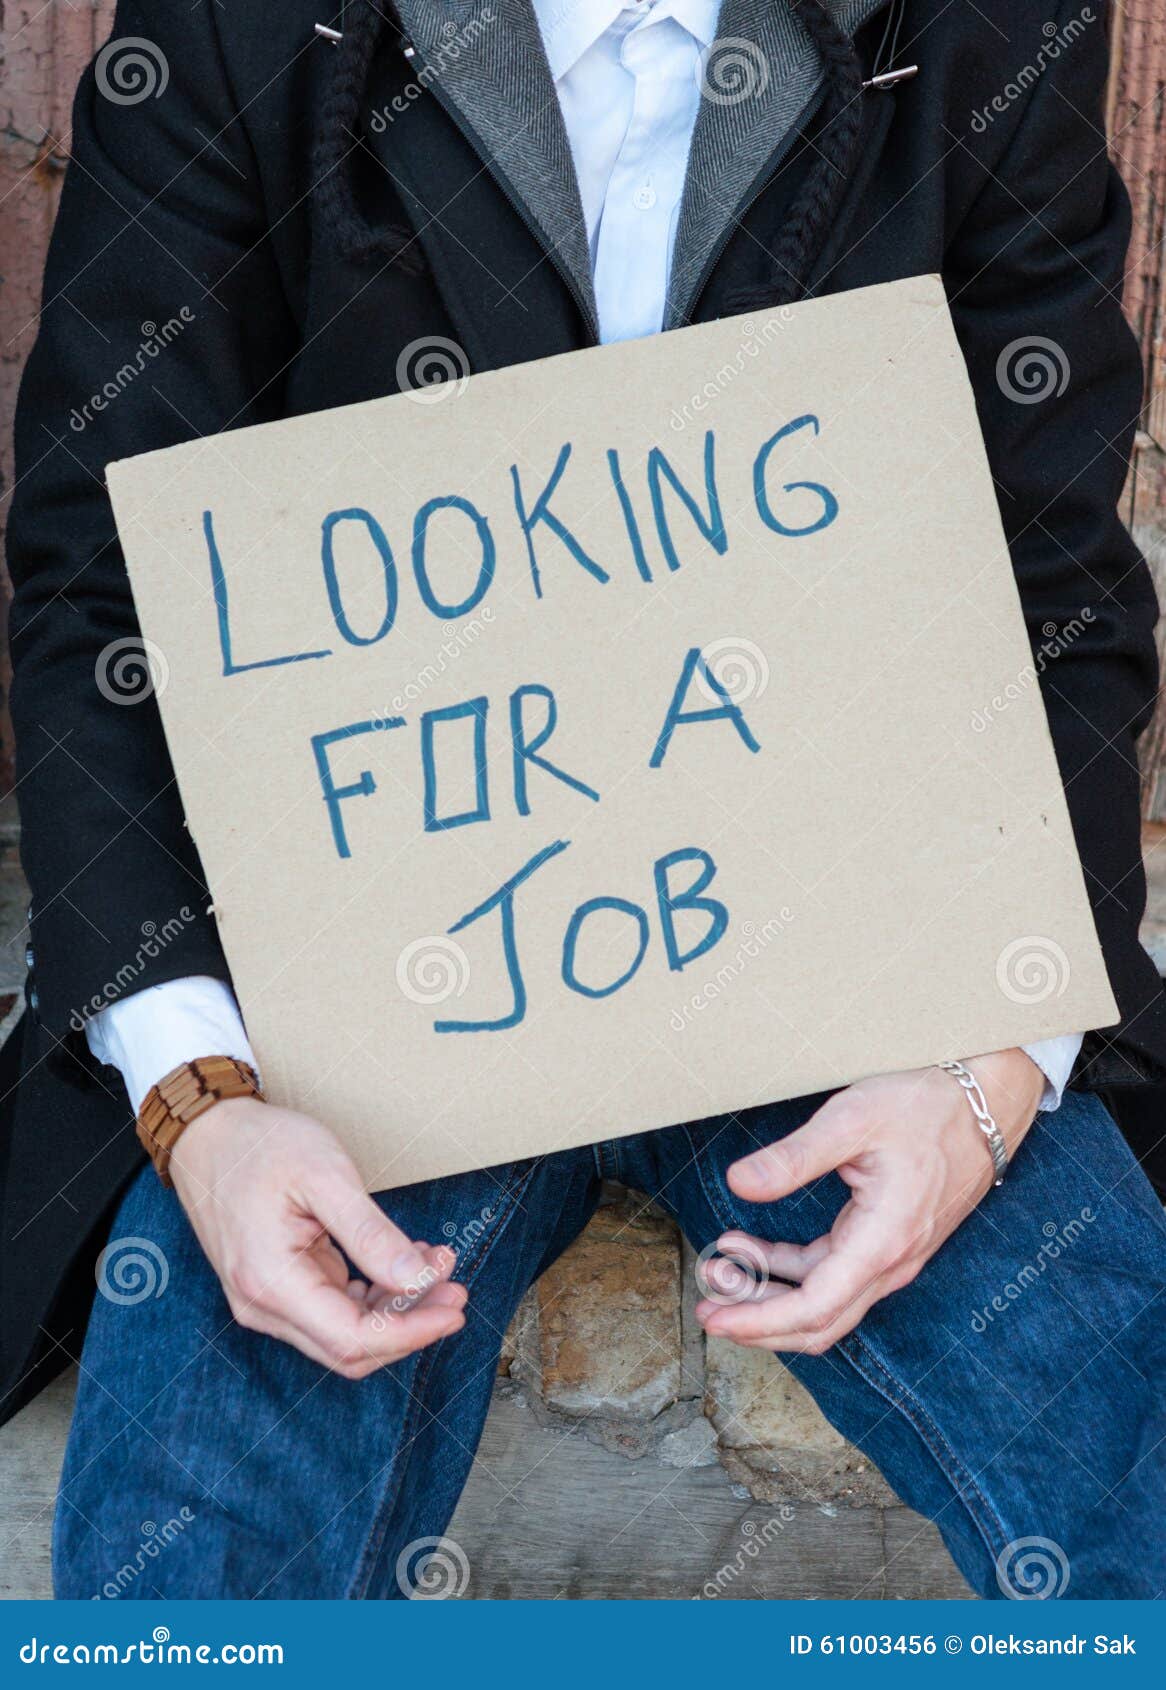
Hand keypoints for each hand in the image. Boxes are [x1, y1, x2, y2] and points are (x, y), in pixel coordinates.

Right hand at [168, 1098, 466, 1377]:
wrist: (208, 1133)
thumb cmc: (260, 1146)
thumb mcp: (325, 1176)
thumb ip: (370, 1233)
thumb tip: (416, 1279)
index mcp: (271, 1282)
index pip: (352, 1339)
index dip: (411, 1332)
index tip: (453, 1308)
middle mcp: (263, 1305)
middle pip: (351, 1346)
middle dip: (411, 1322)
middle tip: (455, 1287)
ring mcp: (267, 1300)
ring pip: (344, 1331)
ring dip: (396, 1308)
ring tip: (435, 1266)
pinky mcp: (277, 1287)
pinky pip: (332, 1308)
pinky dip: (373, 1294)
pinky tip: (401, 1264)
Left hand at [695, 1050, 1043, 1355]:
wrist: (985, 1103)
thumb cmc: (923, 1106)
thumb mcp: (851, 1120)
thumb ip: (793, 1157)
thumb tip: (738, 1183)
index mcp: (882, 1241)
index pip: (815, 1307)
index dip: (760, 1321)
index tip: (715, 1319)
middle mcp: (890, 1262)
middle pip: (818, 1322)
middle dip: (756, 1319)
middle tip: (705, 1303)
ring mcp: (892, 1257)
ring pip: (824, 1301)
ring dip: (769, 1293)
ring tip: (718, 1267)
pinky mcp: (887, 1243)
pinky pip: (834, 1275)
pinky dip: (789, 1270)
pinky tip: (752, 1249)